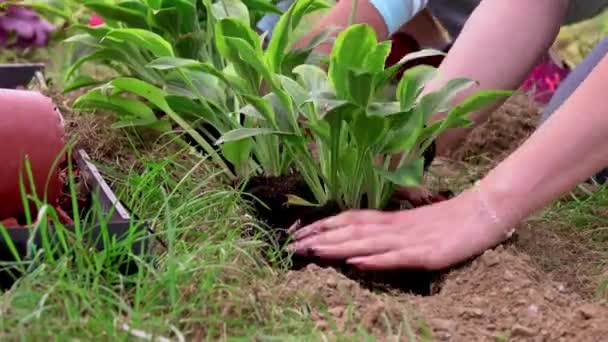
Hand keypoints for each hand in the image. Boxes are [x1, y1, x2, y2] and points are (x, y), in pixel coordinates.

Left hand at [287, 189, 513, 270]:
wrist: (483, 213)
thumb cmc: (448, 220)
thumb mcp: (413, 224)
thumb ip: (388, 229)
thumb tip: (361, 242)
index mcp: (390, 219)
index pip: (349, 219)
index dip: (323, 225)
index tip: (299, 233)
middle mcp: (394, 227)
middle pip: (351, 230)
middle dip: (320, 237)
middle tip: (293, 246)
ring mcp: (409, 240)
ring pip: (367, 242)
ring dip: (338, 246)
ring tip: (313, 251)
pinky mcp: (426, 254)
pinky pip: (396, 257)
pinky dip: (374, 259)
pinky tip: (355, 263)